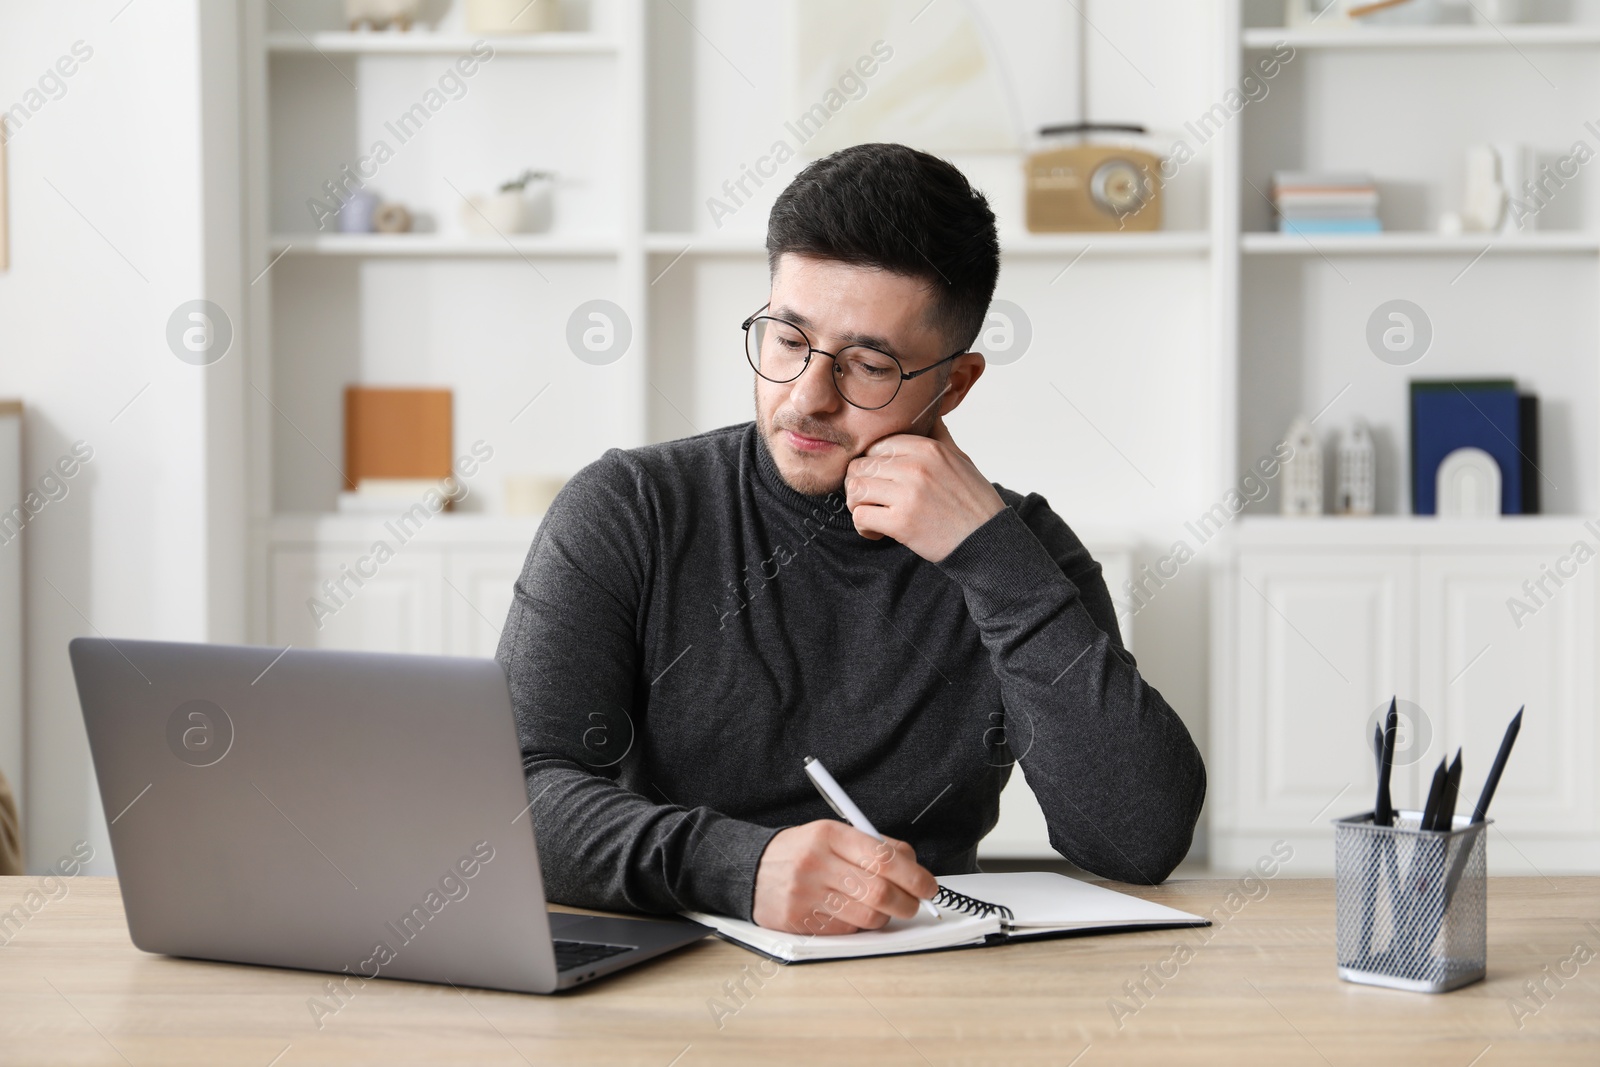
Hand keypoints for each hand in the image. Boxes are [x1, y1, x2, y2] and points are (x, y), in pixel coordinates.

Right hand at [751, 821, 937, 934]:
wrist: (750, 869)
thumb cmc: (802, 851)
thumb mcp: (834, 834)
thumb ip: (873, 845)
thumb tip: (914, 866)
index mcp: (829, 834)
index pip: (883, 857)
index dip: (914, 876)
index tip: (928, 885)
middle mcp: (816, 863)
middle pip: (879, 891)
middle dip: (907, 902)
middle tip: (914, 903)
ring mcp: (805, 894)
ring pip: (867, 915)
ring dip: (885, 916)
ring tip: (883, 907)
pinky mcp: (799, 921)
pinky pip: (847, 929)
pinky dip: (858, 924)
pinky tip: (850, 912)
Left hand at [845, 417, 1005, 561]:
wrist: (988, 540)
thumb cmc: (973, 502)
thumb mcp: (960, 459)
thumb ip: (940, 436)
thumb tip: (930, 413)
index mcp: (928, 448)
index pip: (876, 446)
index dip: (872, 465)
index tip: (881, 481)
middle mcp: (916, 467)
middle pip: (860, 465)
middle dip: (861, 485)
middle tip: (873, 501)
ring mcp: (908, 494)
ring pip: (855, 488)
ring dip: (858, 504)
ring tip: (872, 514)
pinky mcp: (901, 522)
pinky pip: (861, 515)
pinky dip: (864, 526)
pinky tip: (878, 531)